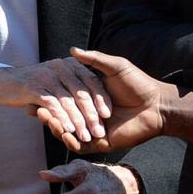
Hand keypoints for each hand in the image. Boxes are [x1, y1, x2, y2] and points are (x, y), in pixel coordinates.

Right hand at [0, 57, 110, 142]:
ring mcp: (47, 77)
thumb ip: (79, 78)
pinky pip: (52, 105)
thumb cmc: (35, 81)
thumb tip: (99, 85)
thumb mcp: (60, 75)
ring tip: (86, 136)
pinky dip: (61, 118)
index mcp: (71, 64)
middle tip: (99, 131)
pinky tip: (68, 130)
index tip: (108, 115)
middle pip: (81, 93)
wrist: (3, 81)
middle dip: (91, 114)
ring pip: (68, 101)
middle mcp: (61, 68)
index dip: (101, 98)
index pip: (91, 81)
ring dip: (78, 121)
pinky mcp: (34, 88)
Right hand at [37, 47, 192, 153]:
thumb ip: (94, 59)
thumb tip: (73, 49)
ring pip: (68, 130)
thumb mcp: (115, 66)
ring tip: (41, 116)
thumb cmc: (138, 83)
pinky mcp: (100, 143)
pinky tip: (58, 129)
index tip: (38, 89)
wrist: (157, 105)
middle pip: (65, 115)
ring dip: (54, 124)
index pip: (68, 97)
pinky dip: (66, 138)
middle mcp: (91, 114)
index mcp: (93, 97)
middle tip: (34, 107)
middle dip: (50, 112)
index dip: (54, 95)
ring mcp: (94, 129)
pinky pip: (78, 144)